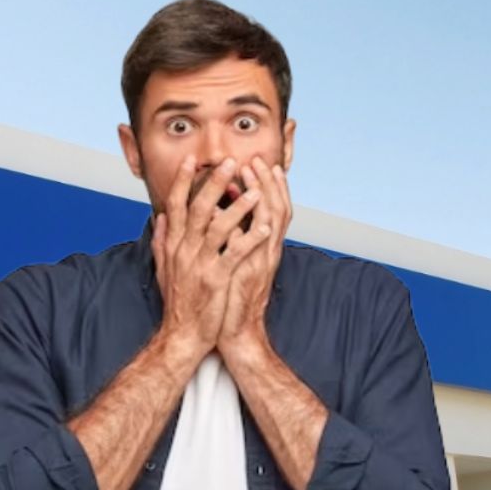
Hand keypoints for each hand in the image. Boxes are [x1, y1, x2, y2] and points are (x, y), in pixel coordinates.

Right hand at [152, 155, 266, 359]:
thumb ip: (161, 240)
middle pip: (198, 209)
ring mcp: (199, 264)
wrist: (182, 335)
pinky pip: (234, 254)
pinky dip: (250, 238)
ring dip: (238, 206)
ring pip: (218, 227)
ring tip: (255, 188)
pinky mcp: (215, 280)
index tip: (192, 160)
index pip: (175, 205)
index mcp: (172, 245)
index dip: (184, 182)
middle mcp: (183, 250)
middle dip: (214, 183)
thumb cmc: (177, 302)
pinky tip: (265, 226)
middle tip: (230, 162)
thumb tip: (159, 217)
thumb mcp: (163, 268)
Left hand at [219, 157, 291, 359]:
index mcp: (258, 246)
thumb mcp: (226, 261)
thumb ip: (225, 238)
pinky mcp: (251, 274)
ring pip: (270, 221)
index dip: (264, 184)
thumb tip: (216, 213)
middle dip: (267, 181)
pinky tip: (249, 209)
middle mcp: (265, 250)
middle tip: (257, 157)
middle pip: (274, 207)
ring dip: (263, 195)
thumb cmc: (225, 297)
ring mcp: (261, 261)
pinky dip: (254, 227)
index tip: (255, 161)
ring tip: (253, 172)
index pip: (267, 208)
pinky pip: (256, 246)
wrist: (230, 331)